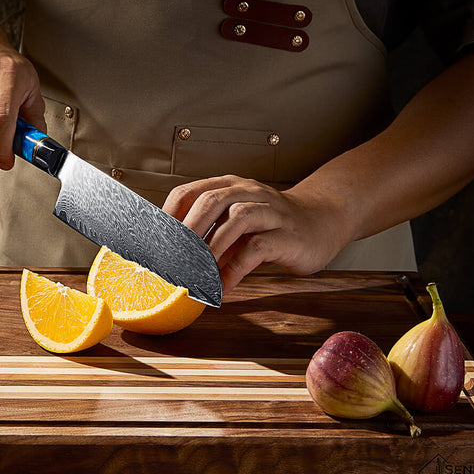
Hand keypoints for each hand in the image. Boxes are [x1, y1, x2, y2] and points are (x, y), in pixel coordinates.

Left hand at [163, 175, 353, 291]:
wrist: (322, 221)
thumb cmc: (272, 224)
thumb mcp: (236, 222)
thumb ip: (209, 233)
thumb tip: (170, 257)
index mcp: (229, 186)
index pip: (189, 192)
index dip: (167, 216)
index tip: (151, 243)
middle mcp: (249, 192)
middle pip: (211, 201)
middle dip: (185, 230)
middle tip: (168, 259)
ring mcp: (270, 211)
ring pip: (236, 219)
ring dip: (210, 248)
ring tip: (193, 273)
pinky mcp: (287, 235)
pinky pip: (257, 249)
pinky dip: (234, 269)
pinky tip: (221, 287)